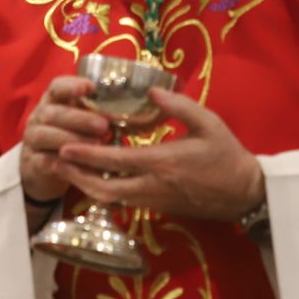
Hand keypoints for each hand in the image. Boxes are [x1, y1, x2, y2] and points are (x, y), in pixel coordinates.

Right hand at [20, 75, 109, 214]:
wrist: (45, 167)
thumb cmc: (73, 136)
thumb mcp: (82, 119)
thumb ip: (100, 111)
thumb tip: (146, 102)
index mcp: (53, 101)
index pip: (57, 86)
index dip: (72, 85)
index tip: (91, 87)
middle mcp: (39, 116)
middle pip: (51, 112)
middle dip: (78, 118)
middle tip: (103, 125)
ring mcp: (32, 139)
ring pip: (44, 135)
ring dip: (70, 139)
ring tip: (96, 146)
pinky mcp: (32, 162)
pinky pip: (44, 161)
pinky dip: (62, 163)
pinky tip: (80, 166)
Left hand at [54, 89, 263, 222]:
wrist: (244, 193)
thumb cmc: (227, 154)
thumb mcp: (208, 122)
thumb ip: (178, 105)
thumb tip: (152, 91)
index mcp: (162, 162)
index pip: (115, 161)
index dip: (86, 156)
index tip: (64, 147)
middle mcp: (153, 185)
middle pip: (103, 188)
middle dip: (75, 176)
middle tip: (54, 161)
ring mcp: (154, 200)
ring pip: (110, 200)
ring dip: (85, 186)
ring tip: (66, 170)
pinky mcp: (157, 207)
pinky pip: (122, 202)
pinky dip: (103, 192)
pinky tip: (92, 178)